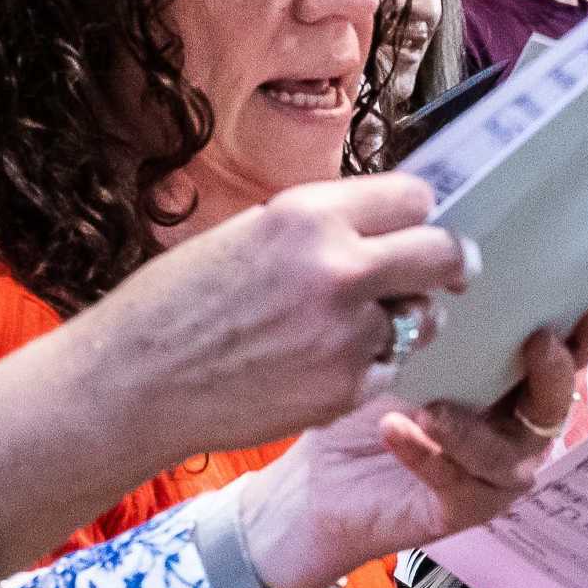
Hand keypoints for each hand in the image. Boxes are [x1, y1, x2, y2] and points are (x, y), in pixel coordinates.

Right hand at [71, 174, 473, 464]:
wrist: (134, 383)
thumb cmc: (176, 305)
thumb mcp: (248, 233)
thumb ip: (320, 228)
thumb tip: (380, 227)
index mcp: (309, 216)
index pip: (413, 198)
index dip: (417, 213)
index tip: (418, 225)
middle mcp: (339, 269)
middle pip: (442, 254)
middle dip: (450, 262)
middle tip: (453, 272)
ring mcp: (348, 335)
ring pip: (418, 320)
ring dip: (401, 321)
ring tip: (348, 328)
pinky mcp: (345, 390)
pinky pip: (386, 369)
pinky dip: (365, 368)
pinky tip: (315, 367)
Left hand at [230, 311, 587, 587]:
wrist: (317, 477)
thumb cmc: (365, 400)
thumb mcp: (403, 345)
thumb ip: (440, 312)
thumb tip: (453, 243)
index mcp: (511, 383)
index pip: (563, 356)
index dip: (586, 336)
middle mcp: (514, 428)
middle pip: (554, 405)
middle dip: (554, 374)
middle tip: (537, 342)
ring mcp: (492, 472)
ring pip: (510, 455)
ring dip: (474, 429)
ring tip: (434, 408)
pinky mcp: (460, 507)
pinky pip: (458, 484)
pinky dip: (428, 455)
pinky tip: (395, 430)